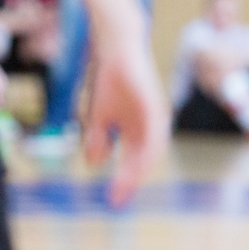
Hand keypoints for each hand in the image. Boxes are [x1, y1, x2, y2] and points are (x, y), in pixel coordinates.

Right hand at [82, 35, 168, 207]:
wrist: (114, 48)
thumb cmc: (108, 80)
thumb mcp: (98, 115)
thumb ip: (97, 139)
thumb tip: (94, 163)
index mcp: (138, 130)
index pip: (134, 161)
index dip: (124, 181)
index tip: (112, 200)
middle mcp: (150, 126)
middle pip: (144, 160)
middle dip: (130, 180)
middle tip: (116, 199)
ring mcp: (155, 116)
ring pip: (152, 150)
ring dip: (138, 169)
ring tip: (124, 184)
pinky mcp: (154, 105)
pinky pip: (154, 132)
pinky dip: (147, 149)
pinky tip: (138, 161)